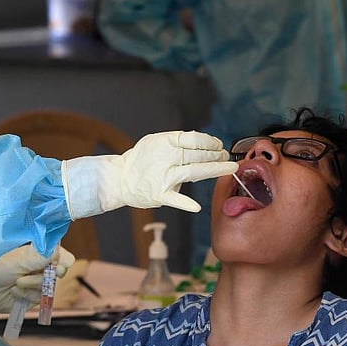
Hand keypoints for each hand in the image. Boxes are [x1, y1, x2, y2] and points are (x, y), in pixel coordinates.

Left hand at [0, 245, 74, 312]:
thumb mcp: (19, 260)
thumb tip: (61, 252)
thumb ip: (41, 257)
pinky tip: (14, 292)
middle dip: (47, 274)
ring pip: (48, 286)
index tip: (63, 265)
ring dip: (33, 285)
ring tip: (16, 283)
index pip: (58, 253)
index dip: (63, 259)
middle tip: (42, 274)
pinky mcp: (29, 298)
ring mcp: (34, 282)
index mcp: (36, 252)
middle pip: (57, 271)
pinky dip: (27, 296)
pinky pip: (39, 298)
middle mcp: (38, 266)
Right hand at [62, 131, 237, 218]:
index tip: (219, 145)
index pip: (194, 139)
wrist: (118, 178)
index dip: (210, 142)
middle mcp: (164, 158)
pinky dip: (186, 203)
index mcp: (164, 142)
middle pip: (198, 155)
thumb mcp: (154, 142)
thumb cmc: (141, 160)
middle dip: (217, 156)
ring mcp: (163, 176)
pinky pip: (176, 199)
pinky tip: (197, 206)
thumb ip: (176, 142)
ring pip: (194, 171)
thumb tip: (204, 143)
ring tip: (228, 168)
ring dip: (214, 169)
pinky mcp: (160, 194)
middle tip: (227, 157)